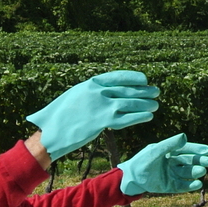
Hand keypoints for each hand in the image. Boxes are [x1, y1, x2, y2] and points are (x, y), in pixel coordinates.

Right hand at [26, 71, 159, 159]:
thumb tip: (109, 91)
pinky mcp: (103, 122)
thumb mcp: (77, 94)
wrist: (51, 130)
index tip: (145, 80)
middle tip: (156, 92)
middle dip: (144, 91)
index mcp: (92, 83)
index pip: (119, 76)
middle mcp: (99, 92)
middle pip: (128, 90)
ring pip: (131, 103)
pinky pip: (127, 118)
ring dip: (146, 104)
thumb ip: (94, 92)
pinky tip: (147, 116)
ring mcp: (102, 107)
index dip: (135, 78)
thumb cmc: (61, 114)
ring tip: (155, 105)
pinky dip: (140, 117)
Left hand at [119, 133, 207, 194]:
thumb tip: (184, 136)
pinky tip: (198, 184)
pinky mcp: (170, 186)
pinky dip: (190, 185)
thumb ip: (169, 144)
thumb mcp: (155, 151)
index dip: (197, 149)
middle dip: (199, 161)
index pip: (186, 149)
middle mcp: (173, 163)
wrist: (130, 179)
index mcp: (170, 152)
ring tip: (202, 171)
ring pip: (187, 173)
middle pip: (189, 161)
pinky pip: (182, 186)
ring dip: (195, 172)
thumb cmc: (141, 161)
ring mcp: (172, 174)